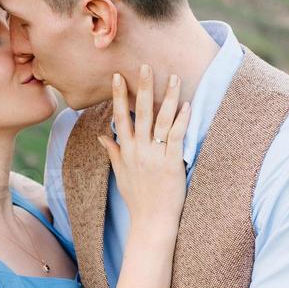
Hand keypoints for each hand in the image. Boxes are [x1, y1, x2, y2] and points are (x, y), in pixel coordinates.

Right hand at [100, 65, 190, 234]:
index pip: (121, 117)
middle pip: (141, 112)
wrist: (151, 222)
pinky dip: (182, 120)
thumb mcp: (120, 174)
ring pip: (162, 120)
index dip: (120, 96)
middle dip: (143, 87)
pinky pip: (177, 136)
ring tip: (174, 78)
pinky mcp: (171, 163)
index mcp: (126, 150)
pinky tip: (187, 106)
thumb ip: (113, 152)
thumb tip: (102, 136)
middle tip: (145, 66)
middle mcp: (139, 149)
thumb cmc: (137, 199)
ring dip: (168, 97)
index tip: (118, 76)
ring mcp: (155, 155)